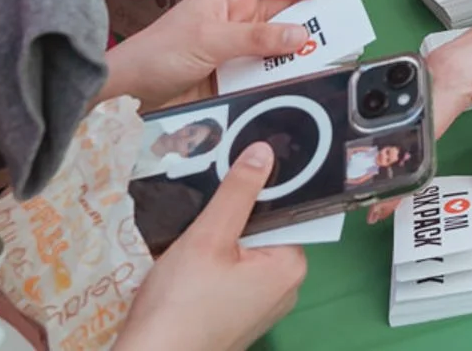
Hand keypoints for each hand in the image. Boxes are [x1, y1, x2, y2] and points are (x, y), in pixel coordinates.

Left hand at [105, 0, 319, 109]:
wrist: (127, 94)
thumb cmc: (159, 52)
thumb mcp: (210, 39)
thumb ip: (256, 38)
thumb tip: (301, 35)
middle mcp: (242, 16)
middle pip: (287, 10)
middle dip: (309, 21)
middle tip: (330, 38)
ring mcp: (242, 48)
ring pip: (282, 45)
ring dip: (297, 55)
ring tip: (315, 68)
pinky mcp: (239, 77)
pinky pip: (269, 74)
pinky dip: (282, 80)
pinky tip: (291, 88)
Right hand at [117, 143, 306, 350]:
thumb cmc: (180, 303)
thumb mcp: (207, 238)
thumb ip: (238, 193)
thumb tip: (264, 152)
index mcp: (291, 266)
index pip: (287, 211)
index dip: (261, 190)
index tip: (235, 172)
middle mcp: (286, 288)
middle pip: (264, 232)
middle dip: (234, 219)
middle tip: (203, 211)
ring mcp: (262, 307)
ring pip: (244, 255)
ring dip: (219, 244)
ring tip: (191, 239)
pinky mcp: (239, 319)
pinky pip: (233, 279)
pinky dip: (213, 268)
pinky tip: (188, 267)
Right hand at [376, 2, 471, 216]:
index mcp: (447, 80)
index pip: (416, 140)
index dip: (401, 178)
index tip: (383, 206)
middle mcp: (430, 71)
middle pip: (403, 128)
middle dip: (394, 168)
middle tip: (387, 202)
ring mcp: (429, 66)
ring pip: (406, 114)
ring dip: (402, 148)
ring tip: (395, 183)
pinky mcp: (436, 66)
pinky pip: (416, 102)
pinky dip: (413, 128)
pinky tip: (412, 149)